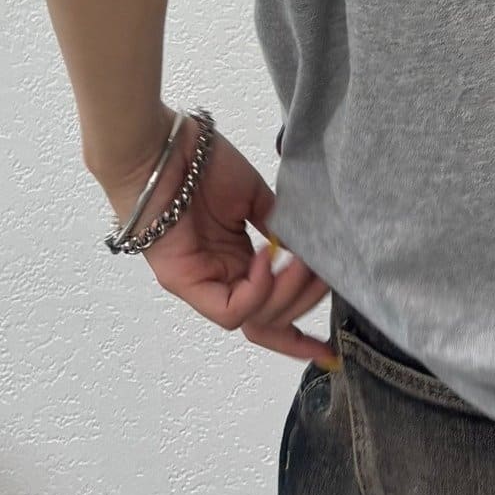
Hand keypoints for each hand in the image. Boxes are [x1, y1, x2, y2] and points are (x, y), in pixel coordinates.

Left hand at [100, 116, 334, 366]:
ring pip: (253, 320)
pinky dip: (257, 290)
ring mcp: (200, 285)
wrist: (164, 146)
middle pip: (269, 321)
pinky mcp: (183, 282)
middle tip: (326, 272)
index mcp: (236, 264)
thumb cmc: (204, 163)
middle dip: (305, 303)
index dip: (298, 336)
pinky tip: (268, 257)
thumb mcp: (254, 199)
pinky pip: (228, 310)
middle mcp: (219, 281)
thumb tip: (308, 251)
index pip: (269, 314)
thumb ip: (278, 229)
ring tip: (304, 261)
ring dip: (287, 294)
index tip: (330, 348)